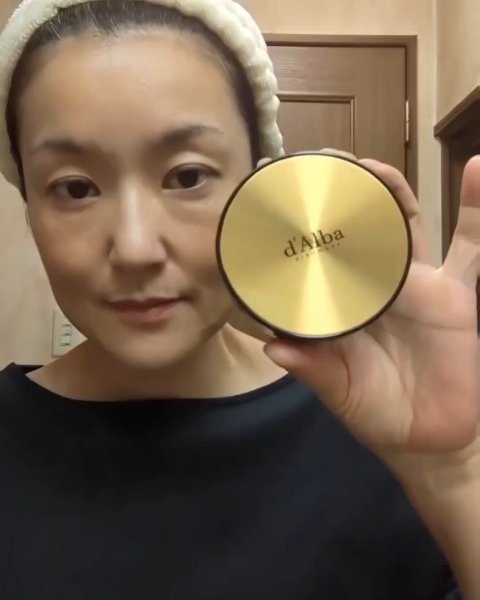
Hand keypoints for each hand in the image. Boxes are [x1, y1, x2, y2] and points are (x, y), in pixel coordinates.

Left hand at [261, 151, 479, 458]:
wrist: (429, 438)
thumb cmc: (376, 411)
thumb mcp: (339, 392)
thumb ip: (312, 370)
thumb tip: (274, 349)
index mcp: (339, 305)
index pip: (314, 257)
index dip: (295, 229)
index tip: (271, 199)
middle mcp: (371, 286)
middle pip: (354, 228)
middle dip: (337, 194)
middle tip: (316, 165)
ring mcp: (413, 284)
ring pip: (401, 225)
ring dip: (386, 190)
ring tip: (368, 166)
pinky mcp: (454, 294)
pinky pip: (471, 247)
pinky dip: (476, 206)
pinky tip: (475, 167)